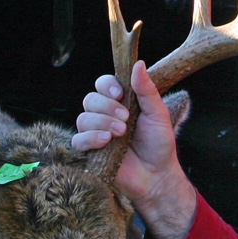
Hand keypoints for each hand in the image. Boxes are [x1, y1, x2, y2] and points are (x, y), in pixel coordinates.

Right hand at [72, 61, 197, 238]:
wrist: (158, 175)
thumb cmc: (159, 143)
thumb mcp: (158, 113)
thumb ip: (147, 90)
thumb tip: (138, 64)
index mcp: (120, 102)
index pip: (102, 83)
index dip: (107, 85)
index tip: (120, 93)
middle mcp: (105, 115)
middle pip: (90, 99)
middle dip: (107, 107)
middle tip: (126, 118)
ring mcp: (96, 133)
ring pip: (83, 118)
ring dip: (101, 122)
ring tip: (121, 133)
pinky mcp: (90, 152)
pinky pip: (77, 140)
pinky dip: (90, 138)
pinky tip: (106, 141)